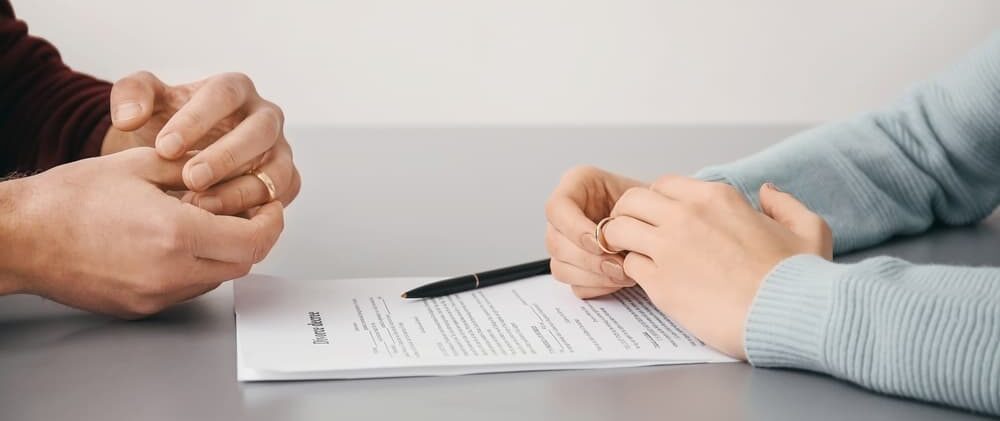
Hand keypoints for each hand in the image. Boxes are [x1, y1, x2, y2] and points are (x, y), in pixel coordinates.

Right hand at [0, 148, 283, 318]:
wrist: (22, 236)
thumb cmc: (68, 200)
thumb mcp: (140, 164)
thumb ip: (192, 168)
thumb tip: (224, 169)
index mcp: (176, 232)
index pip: (254, 240)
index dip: (271, 223)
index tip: (271, 207)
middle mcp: (171, 271)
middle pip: (243, 264)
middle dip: (252, 237)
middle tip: (247, 213)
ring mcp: (156, 295)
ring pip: (217, 280)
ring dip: (224, 254)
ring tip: (207, 225)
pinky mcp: (141, 307)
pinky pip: (188, 290)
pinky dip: (196, 269)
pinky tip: (176, 245)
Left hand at [102, 71, 300, 214]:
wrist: (181, 155)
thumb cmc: (167, 125)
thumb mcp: (143, 104)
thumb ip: (130, 97)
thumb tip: (130, 116)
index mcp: (234, 89)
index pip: (223, 95)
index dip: (196, 120)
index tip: (165, 147)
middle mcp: (264, 117)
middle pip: (259, 130)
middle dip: (225, 157)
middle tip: (191, 178)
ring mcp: (279, 150)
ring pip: (276, 168)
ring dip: (242, 189)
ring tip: (202, 206)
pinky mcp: (285, 180)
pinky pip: (280, 195)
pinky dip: (256, 209)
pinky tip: (222, 221)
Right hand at [544, 166, 644, 298]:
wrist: (662, 221)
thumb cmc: (654, 203)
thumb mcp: (644, 194)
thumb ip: (627, 210)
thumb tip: (608, 240)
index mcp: (577, 185)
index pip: (557, 208)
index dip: (575, 229)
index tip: (600, 243)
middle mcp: (566, 215)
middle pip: (555, 242)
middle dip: (589, 259)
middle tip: (619, 266)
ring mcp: (567, 243)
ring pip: (561, 267)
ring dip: (594, 276)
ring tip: (624, 274)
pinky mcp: (576, 267)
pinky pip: (575, 285)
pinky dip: (598, 287)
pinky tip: (618, 280)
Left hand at [601, 176, 831, 358]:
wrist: (789, 314)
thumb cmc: (800, 278)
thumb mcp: (809, 229)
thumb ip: (785, 205)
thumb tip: (768, 192)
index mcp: (717, 197)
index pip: (664, 185)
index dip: (658, 202)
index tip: (661, 219)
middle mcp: (686, 214)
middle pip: (632, 200)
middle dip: (628, 215)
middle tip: (634, 233)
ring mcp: (668, 247)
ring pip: (618, 229)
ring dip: (620, 241)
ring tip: (631, 255)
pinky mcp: (659, 281)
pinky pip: (627, 265)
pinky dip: (631, 270)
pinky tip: (646, 280)